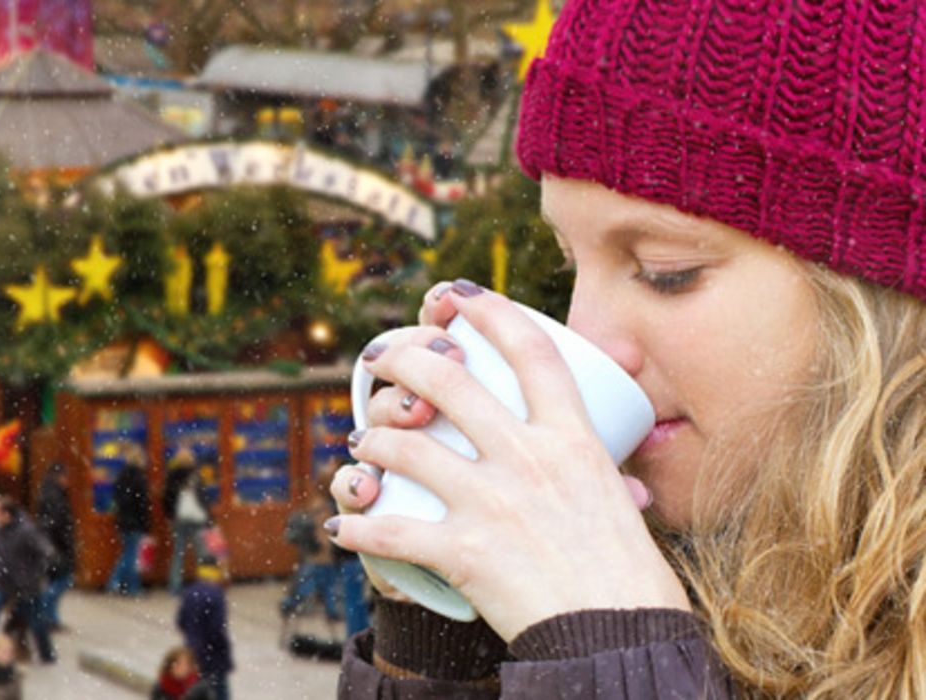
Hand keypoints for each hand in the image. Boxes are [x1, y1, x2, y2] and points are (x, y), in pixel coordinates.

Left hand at [330, 281, 686, 641]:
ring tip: (360, 444)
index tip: (457, 296)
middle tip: (378, 361)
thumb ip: (603, 459)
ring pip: (405, 447)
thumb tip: (610, 425)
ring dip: (370, 441)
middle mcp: (529, 460)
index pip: (531, 352)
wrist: (620, 640)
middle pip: (450, 383)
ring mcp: (492, 503)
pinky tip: (341, 526)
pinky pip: (390, 531)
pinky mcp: (463, 552)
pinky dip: (357, 527)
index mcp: (573, 440)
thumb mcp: (623, 498)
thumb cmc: (628, 576)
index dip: (490, 312)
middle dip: (402, 360)